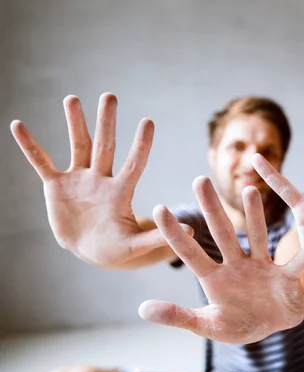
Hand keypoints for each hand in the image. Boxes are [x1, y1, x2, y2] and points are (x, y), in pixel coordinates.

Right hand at [10, 93, 180, 267]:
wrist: (90, 250)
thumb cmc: (117, 248)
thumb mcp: (136, 246)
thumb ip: (159, 236)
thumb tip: (192, 229)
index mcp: (121, 192)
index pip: (134, 164)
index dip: (141, 145)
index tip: (148, 121)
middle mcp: (101, 179)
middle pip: (105, 146)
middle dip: (106, 122)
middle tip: (110, 96)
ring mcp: (78, 180)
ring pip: (77, 146)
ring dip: (74, 123)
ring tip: (72, 98)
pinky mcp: (56, 186)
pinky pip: (42, 162)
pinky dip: (30, 146)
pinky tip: (18, 125)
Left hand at [139, 177, 303, 343]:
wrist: (273, 328)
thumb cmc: (239, 323)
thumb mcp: (207, 325)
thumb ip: (178, 316)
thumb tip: (142, 308)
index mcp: (214, 278)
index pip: (190, 253)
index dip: (175, 234)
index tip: (159, 208)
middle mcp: (237, 265)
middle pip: (222, 234)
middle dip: (211, 208)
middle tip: (199, 180)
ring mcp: (262, 267)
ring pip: (257, 237)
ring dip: (255, 216)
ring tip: (250, 190)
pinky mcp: (286, 277)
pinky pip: (297, 263)